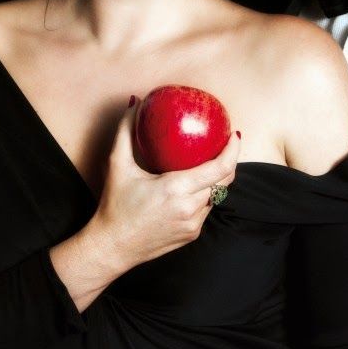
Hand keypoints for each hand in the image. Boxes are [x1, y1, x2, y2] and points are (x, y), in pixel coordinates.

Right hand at [85, 97, 240, 277]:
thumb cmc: (114, 205)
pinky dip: (205, 195)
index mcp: (176, 189)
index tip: (235, 134)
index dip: (233, 150)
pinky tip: (197, 185)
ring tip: (214, 161)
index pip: (220, 168)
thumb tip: (135, 101)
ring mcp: (193, 224)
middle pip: (225, 181)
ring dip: (218, 179)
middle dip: (231, 161)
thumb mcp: (117, 165)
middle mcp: (190, 208)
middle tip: (228, 143)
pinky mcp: (192, 234)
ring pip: (218, 196)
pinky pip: (206, 209)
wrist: (112, 247)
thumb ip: (126, 131)